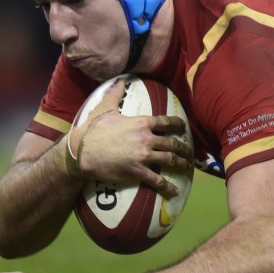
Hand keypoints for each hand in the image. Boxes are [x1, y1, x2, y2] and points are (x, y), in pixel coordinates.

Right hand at [72, 82, 192, 197]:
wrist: (83, 151)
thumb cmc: (94, 129)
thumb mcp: (106, 109)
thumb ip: (115, 94)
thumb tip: (119, 81)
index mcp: (142, 122)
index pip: (166, 122)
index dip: (178, 125)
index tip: (184, 128)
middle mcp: (146, 138)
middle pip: (172, 143)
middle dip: (184, 149)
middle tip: (190, 153)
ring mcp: (143, 156)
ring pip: (169, 160)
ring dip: (181, 164)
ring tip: (187, 168)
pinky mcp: (137, 171)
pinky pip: (157, 180)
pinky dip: (168, 187)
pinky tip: (174, 191)